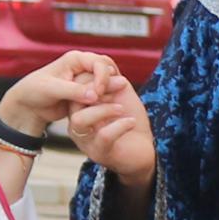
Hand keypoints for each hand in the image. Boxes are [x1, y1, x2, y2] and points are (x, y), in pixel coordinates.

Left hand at [0, 48, 124, 144]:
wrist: (28, 107)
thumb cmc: (33, 91)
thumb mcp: (52, 89)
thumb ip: (74, 91)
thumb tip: (94, 94)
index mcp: (75, 59)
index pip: (100, 62)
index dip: (102, 77)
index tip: (98, 93)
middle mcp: (83, 67)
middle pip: (108, 70)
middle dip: (110, 83)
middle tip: (104, 98)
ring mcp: (86, 81)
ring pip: (107, 83)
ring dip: (109, 93)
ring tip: (105, 105)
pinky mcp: (87, 94)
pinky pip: (102, 96)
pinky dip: (104, 101)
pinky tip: (101, 110)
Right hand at [66, 64, 156, 187]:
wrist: (145, 149)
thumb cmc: (130, 121)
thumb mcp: (121, 96)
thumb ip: (112, 81)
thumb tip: (107, 65)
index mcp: (80, 109)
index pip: (76, 87)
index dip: (96, 78)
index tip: (118, 77)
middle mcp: (78, 125)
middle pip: (73, 101)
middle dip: (97, 90)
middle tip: (120, 87)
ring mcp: (86, 141)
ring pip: (80, 120)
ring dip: (103, 109)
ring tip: (122, 108)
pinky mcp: (100, 153)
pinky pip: (103, 137)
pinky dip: (119, 125)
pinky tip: (131, 122)